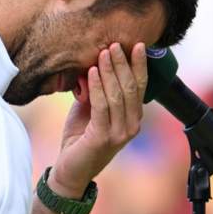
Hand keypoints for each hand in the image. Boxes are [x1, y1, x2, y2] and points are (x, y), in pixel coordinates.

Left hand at [48, 43, 147, 197]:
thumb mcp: (91, 108)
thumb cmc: (81, 137)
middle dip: (123, 63)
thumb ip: (97, 90)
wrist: (71, 169)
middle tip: (115, 43)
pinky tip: (90, 72)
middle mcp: (132, 124)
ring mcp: (120, 133)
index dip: (140, 65)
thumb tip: (93, 63)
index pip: (140, 86)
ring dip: (109, 71)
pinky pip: (102, 106)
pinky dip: (96, 86)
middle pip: (130, 87)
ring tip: (102, 52)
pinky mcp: (104, 137)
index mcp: (133, 116)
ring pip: (118, 94)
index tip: (137, 45)